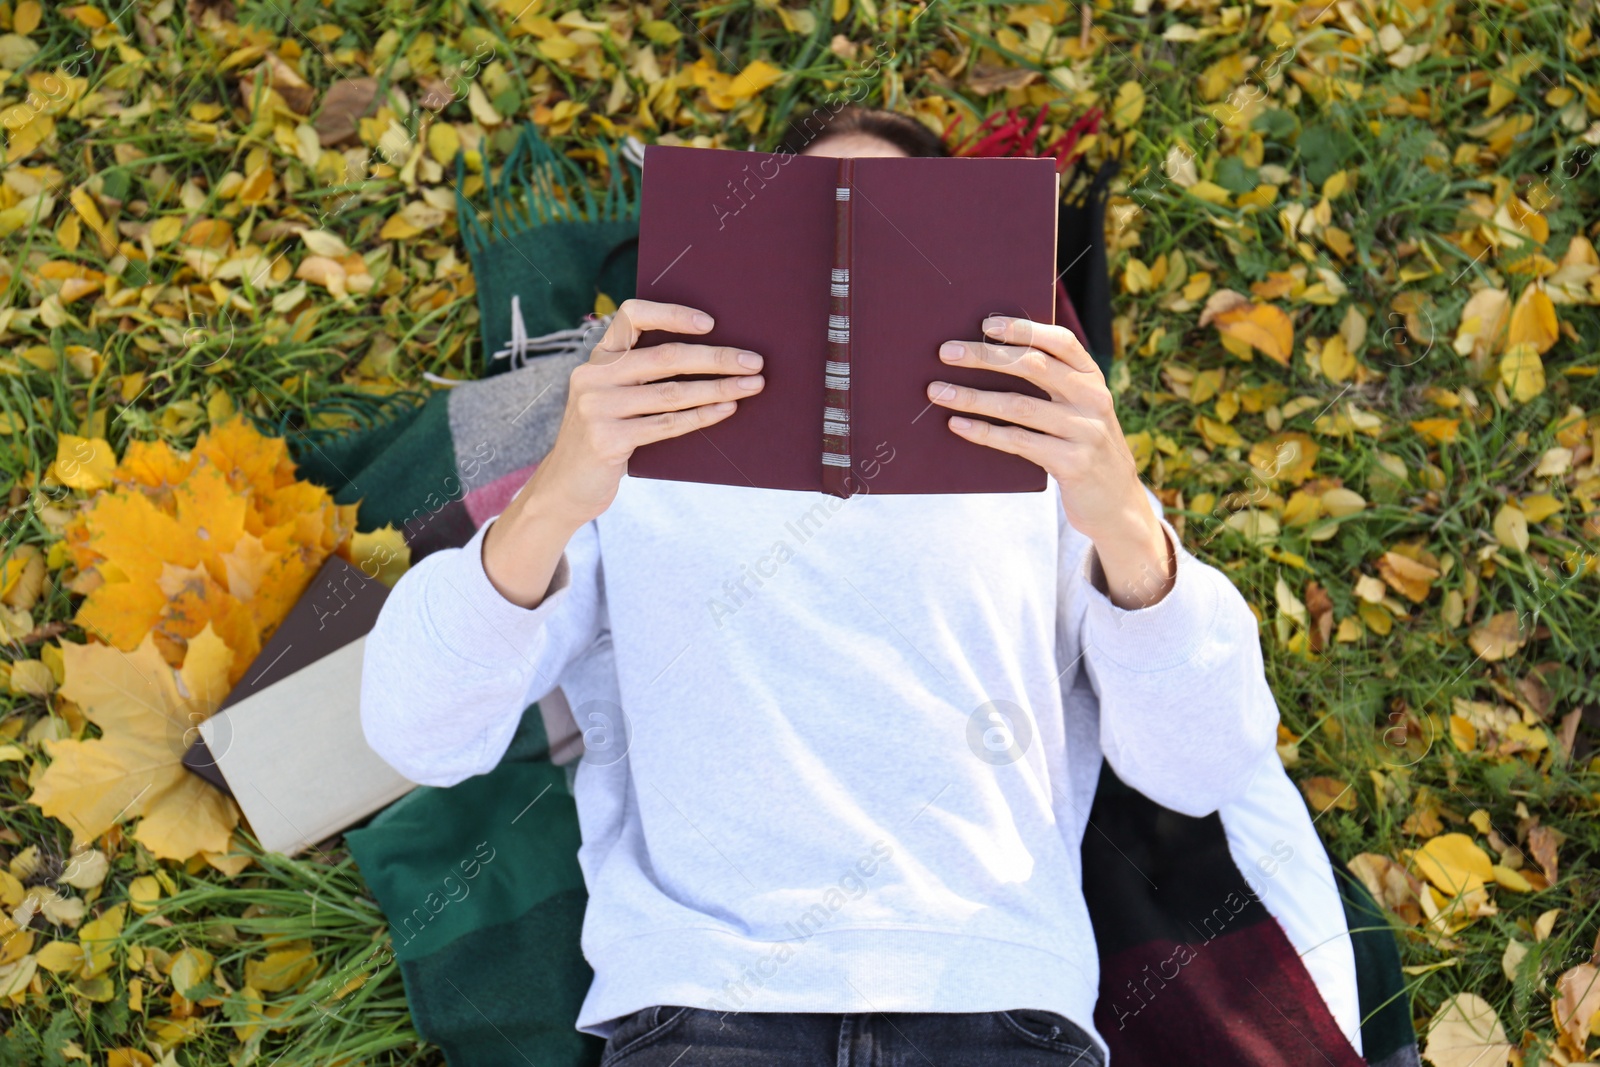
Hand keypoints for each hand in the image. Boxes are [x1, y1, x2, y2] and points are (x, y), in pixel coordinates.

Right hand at [519, 298, 764, 526]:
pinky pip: (666, 425)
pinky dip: (701, 416)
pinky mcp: (607, 440)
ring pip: (672, 393)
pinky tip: (726, 410)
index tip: (710, 323)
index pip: (632, 316)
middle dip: (716, 358)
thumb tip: (713, 359)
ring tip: (751, 386)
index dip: (672, 314)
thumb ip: (642, 376)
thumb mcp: (613, 398)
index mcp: (599, 357)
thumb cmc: (605, 436)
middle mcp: (594, 376)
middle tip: (754, 361)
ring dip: (718, 388)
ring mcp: (597, 408)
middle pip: (665, 357)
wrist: (567, 487)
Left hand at [925, 316, 1174, 608]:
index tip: (986, 324)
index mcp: (1093, 377)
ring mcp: (1085, 431)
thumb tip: (988, 354)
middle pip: (1033, 366)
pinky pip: (1019, 442)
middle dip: (985, 356)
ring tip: (937, 392)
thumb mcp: (1078, 409)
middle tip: (945, 353)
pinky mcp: (1072, 463)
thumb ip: (1051, 384)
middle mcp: (1093, 399)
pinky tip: (958, 425)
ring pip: (1019, 405)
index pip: (1060, 342)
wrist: (1115, 502)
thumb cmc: (1081, 445)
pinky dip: (984, 432)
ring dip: (973, 397)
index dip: (1023, 329)